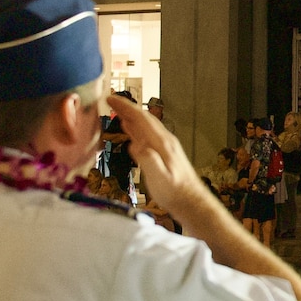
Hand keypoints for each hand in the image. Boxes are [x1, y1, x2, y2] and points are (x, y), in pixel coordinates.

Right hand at [108, 95, 213, 218]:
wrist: (190, 201)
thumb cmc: (175, 192)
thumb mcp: (160, 178)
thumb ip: (148, 160)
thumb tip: (135, 144)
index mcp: (162, 143)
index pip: (141, 118)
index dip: (125, 107)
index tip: (110, 99)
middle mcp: (164, 140)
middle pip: (143, 118)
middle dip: (126, 107)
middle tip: (110, 101)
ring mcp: (164, 146)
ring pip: (146, 125)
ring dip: (131, 116)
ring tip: (117, 110)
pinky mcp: (163, 153)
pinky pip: (147, 135)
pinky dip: (136, 128)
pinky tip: (130, 129)